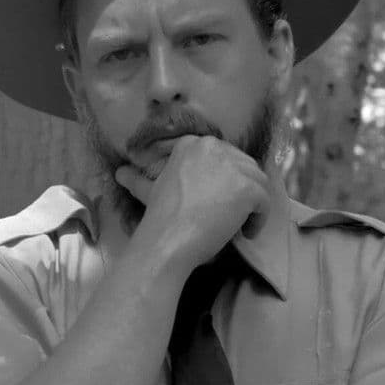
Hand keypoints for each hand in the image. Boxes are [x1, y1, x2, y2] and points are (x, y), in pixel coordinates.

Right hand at [114, 135, 268, 269]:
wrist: (168, 240)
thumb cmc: (159, 218)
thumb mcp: (149, 191)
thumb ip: (138, 179)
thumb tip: (119, 172)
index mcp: (192, 144)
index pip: (224, 158)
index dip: (224, 183)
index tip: (215, 203)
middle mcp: (214, 147)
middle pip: (244, 167)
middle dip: (240, 192)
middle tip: (227, 217)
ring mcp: (233, 166)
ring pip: (258, 183)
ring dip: (251, 207)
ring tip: (236, 226)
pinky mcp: (249, 188)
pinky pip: (265, 202)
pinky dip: (259, 220)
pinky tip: (243, 233)